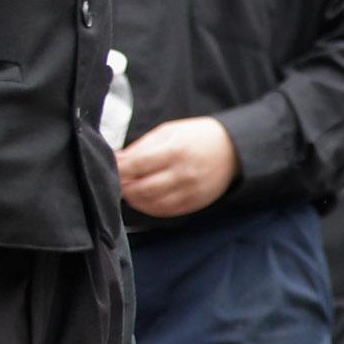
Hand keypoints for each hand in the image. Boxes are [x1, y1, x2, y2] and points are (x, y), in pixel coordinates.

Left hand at [117, 116, 237, 217]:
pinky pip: (164, 212)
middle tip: (117, 180)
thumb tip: (118, 158)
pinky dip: (149, 207)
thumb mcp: (169, 131)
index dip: (118, 168)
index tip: (110, 166)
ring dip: (134, 199)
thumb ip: (143, 146)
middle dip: (123, 186)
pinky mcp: (193, 204)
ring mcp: (188, 192)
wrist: (233, 151)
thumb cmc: (198, 137)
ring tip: (128, 189)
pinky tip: (143, 199)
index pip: (136, 165)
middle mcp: (182, 174)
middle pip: (141, 189)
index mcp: (174, 151)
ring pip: (151, 204)